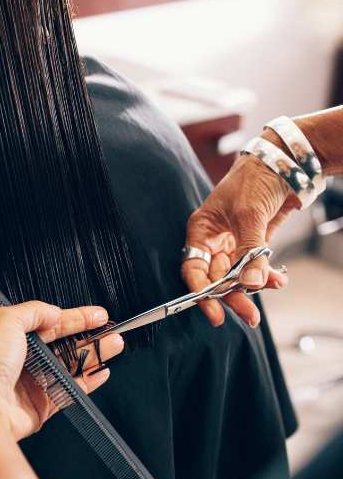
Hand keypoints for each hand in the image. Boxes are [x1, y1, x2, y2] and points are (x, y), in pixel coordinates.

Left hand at [0, 301, 123, 441]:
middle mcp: (20, 358)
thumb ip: (33, 311)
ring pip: (70, 366)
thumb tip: (53, 311)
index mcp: (9, 336)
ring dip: (93, 356)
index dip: (74, 317)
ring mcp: (32, 382)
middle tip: (112, 330)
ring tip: (115, 346)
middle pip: (62, 344)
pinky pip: (70, 391)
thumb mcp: (6, 320)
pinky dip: (88, 382)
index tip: (97, 315)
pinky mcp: (41, 405)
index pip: (49, 322)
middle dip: (89, 336)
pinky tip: (102, 372)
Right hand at [182, 154, 292, 326]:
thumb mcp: (248, 215)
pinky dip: (267, 276)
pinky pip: (256, 267)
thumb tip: (251, 284)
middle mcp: (215, 241)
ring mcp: (235, 244)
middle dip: (232, 297)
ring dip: (252, 288)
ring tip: (268, 296)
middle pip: (217, 278)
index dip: (201, 291)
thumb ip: (250, 252)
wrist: (284, 163)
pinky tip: (278, 280)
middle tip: (248, 315)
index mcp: (201, 231)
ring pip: (238, 276)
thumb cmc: (254, 180)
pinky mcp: (255, 244)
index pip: (194, 268)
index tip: (214, 310)